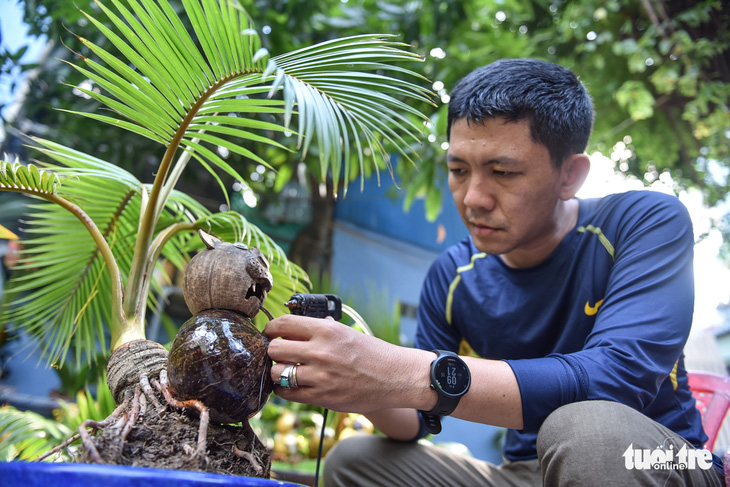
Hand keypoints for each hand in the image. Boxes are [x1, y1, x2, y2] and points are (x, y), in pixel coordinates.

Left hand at [264, 314, 433, 413]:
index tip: (270, 333)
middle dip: (273, 351)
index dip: (271, 329)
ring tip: (286, 370)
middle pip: (274, 350)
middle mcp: (320, 352)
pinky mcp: (322, 396)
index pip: (283, 324)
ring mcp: (320, 376)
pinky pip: (287, 393)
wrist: (395, 377)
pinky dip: (284, 389)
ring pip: (276, 373)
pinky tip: (292, 385)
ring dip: (277, 372)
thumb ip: (318, 330)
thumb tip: (292, 329)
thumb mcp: (345, 332)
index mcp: (326, 330)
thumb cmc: (371, 353)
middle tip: (279, 354)